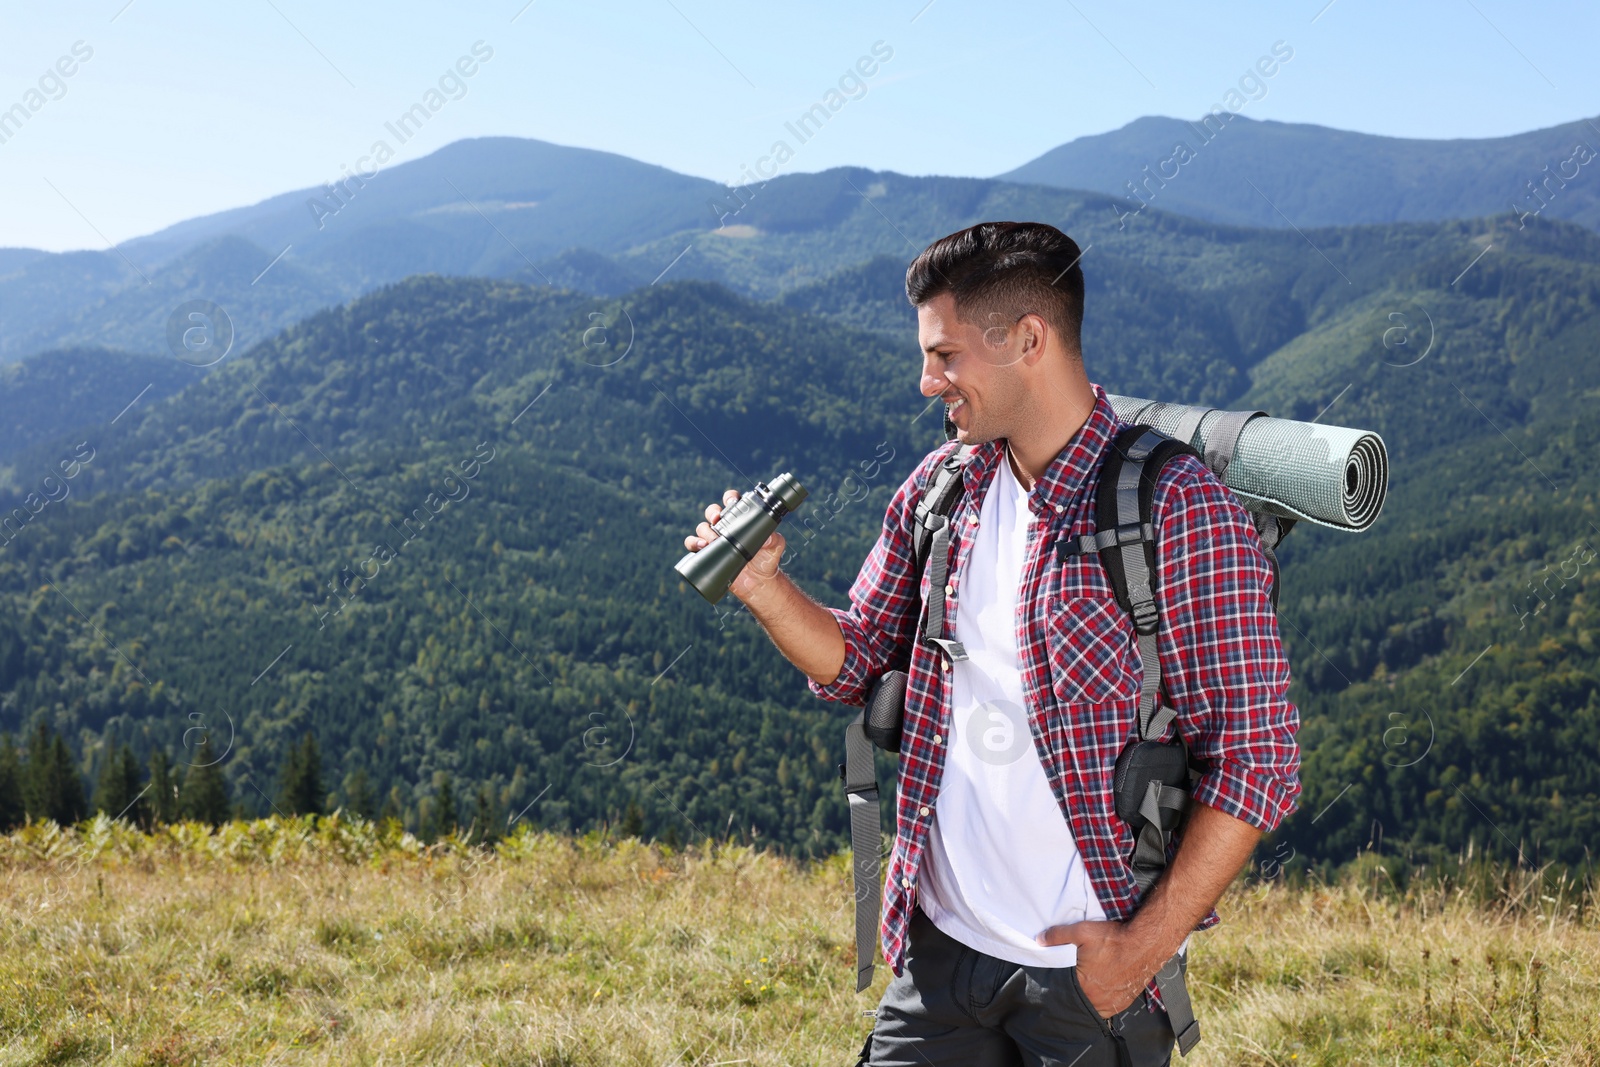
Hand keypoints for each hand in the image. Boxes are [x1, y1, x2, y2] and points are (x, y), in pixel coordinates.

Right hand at [682, 489, 786, 601]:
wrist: (758, 582)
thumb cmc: (767, 560)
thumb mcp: (775, 547)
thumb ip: (775, 539)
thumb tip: (769, 536)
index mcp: (741, 520)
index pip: (732, 502)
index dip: (729, 498)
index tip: (731, 502)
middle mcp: (726, 527)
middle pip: (712, 512)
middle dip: (712, 512)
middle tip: (718, 519)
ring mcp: (715, 539)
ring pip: (702, 527)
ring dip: (704, 531)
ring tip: (712, 540)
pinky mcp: (707, 553)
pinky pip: (693, 544)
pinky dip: (693, 543)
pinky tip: (702, 546)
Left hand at [1035, 919, 1150, 1017]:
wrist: (1145, 943)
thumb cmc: (1114, 939)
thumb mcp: (1081, 931)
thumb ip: (1057, 935)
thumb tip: (1040, 940)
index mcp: (1083, 987)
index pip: (1063, 990)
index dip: (1060, 982)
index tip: (1059, 976)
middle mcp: (1097, 1001)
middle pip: (1078, 999)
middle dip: (1074, 990)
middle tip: (1074, 978)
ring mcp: (1112, 1004)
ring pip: (1092, 1005)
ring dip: (1088, 996)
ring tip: (1087, 983)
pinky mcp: (1124, 1003)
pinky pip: (1107, 1007)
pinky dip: (1102, 1000)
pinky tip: (1100, 988)